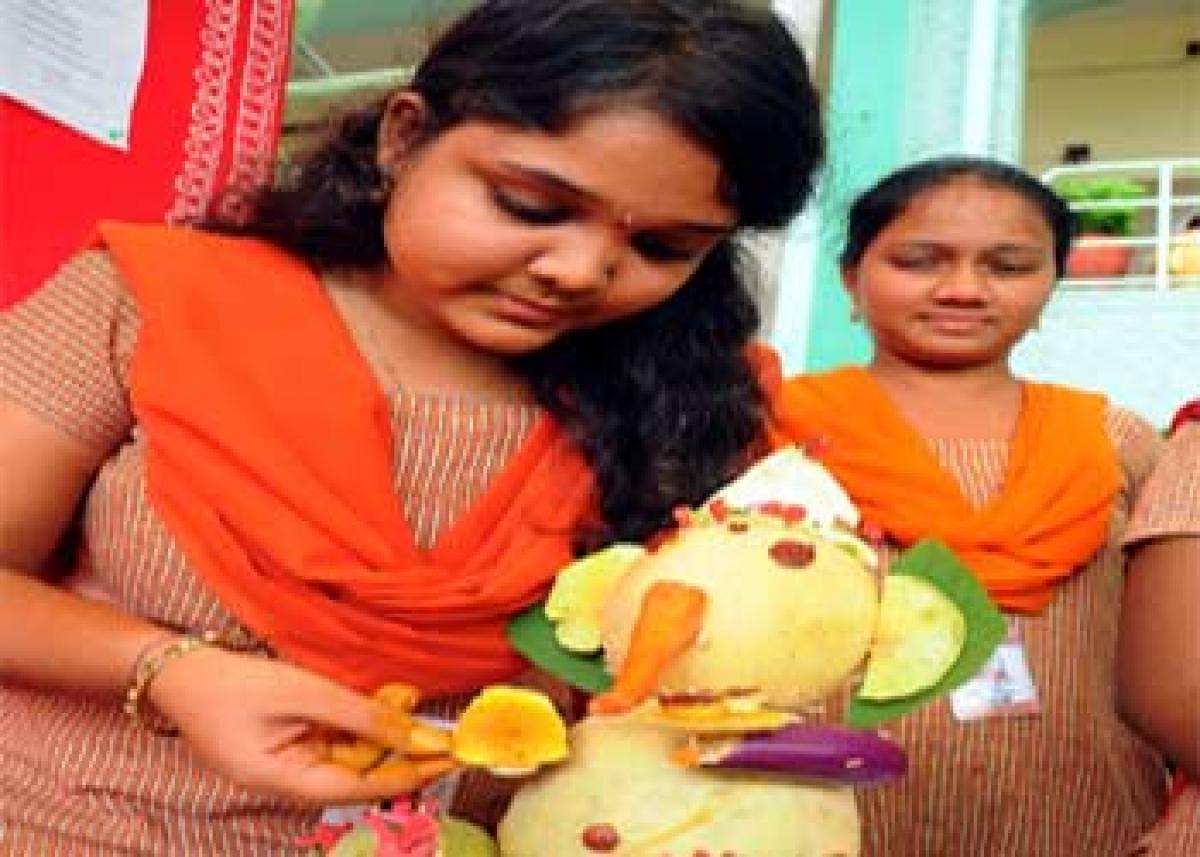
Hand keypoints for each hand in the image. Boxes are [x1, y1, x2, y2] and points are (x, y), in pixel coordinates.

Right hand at [147, 644, 449, 803]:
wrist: (179, 668)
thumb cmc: (234, 685)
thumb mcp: (304, 693)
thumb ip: (361, 715)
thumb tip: (415, 735)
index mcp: (287, 783)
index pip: (363, 789)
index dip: (410, 775)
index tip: (449, 760)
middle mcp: (293, 779)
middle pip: (361, 771)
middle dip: (402, 747)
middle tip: (447, 731)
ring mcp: (292, 758)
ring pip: (353, 748)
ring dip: (385, 725)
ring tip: (415, 698)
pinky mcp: (292, 737)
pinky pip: (337, 732)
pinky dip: (363, 715)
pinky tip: (390, 696)